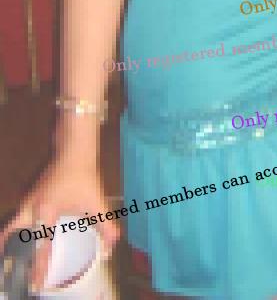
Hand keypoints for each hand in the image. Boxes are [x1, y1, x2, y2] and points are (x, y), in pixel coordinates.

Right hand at [0, 159, 120, 291]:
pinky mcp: (27, 197)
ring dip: (9, 241)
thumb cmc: (84, 175)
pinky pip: (16, 218)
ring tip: (12, 259)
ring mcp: (26, 201)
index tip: (37, 283)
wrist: (73, 149)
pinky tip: (23, 239)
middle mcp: (30, 208)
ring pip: (11, 226)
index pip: (39, 245)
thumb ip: (105, 226)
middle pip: (10, 234)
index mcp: (45, 211)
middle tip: (13, 272)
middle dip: (9, 254)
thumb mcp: (96, 202)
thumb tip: (110, 248)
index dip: (38, 267)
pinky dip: (14, 231)